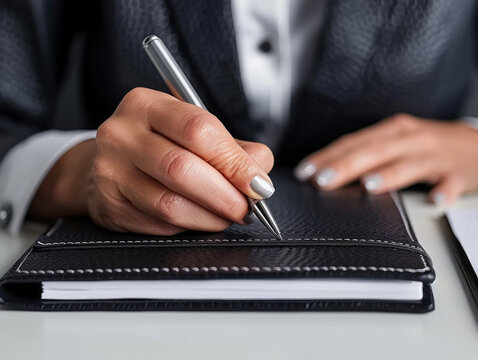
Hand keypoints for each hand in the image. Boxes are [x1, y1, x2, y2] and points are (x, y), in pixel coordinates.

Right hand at [29, 88, 273, 233]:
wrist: (110, 163)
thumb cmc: (160, 144)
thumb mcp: (193, 132)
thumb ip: (232, 149)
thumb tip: (260, 174)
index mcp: (147, 104)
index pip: (199, 129)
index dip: (235, 162)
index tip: (258, 184)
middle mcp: (122, 134)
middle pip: (182, 168)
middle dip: (225, 195)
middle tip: (246, 208)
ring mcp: (109, 170)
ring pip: (169, 203)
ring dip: (210, 216)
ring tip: (227, 216)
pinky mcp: (109, 204)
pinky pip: (158, 223)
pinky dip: (189, 226)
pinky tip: (199, 219)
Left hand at [293, 113, 477, 204]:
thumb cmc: (429, 146)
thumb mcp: (396, 142)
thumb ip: (367, 155)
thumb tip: (329, 172)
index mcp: (392, 131)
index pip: (353, 142)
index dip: (327, 156)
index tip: (305, 172)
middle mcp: (410, 138)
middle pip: (374, 150)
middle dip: (346, 165)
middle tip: (323, 181)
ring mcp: (435, 155)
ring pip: (409, 163)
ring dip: (388, 174)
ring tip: (368, 186)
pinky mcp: (459, 172)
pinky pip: (451, 183)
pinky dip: (444, 191)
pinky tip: (436, 200)